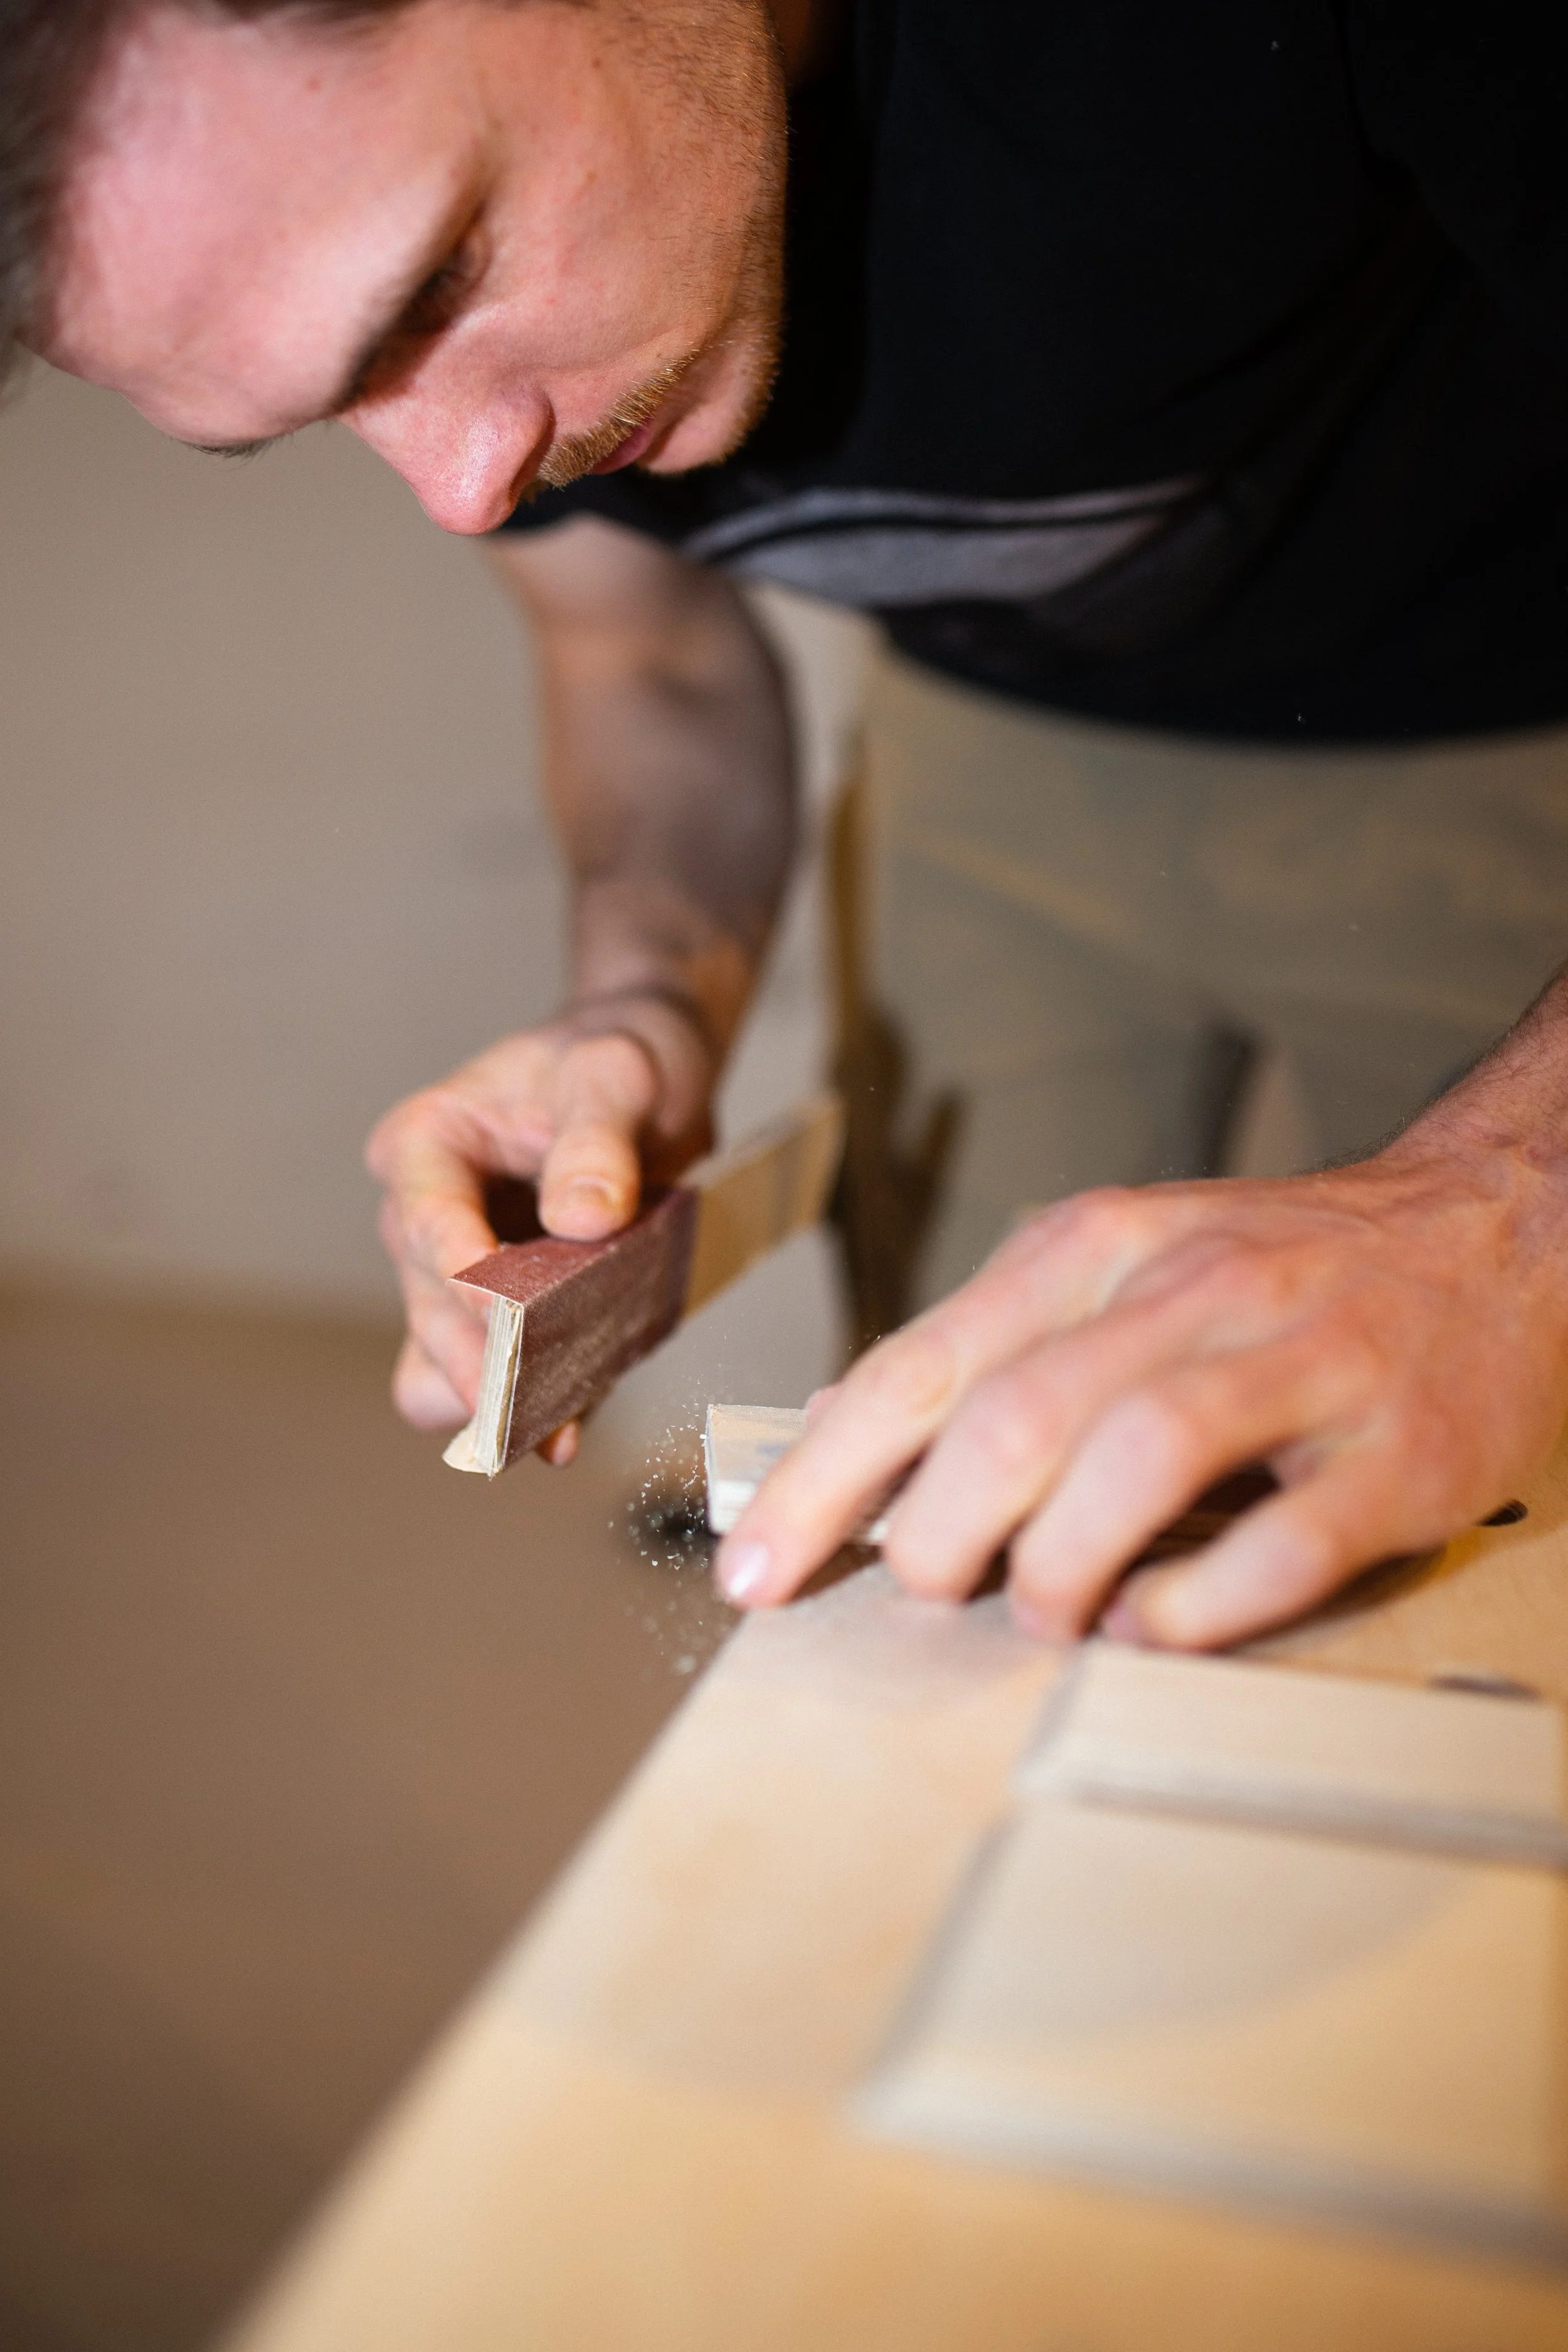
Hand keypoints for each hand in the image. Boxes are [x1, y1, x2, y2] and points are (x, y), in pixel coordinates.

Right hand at [366, 991, 713, 1443]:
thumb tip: (581, 1216)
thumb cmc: (617, 1058)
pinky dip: (533, 1405)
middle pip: (428, 1308)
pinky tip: (566, 1430)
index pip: (427, 1220)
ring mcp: (458, 1273)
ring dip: (492, 1395)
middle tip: (529, 1403)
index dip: (462, 1276)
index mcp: (427, 1143)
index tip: (503, 1321)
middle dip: (476, 1358)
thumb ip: (598, 1140)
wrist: (647, 1080)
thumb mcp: (619, 1074)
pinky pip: (503, 1377)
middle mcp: (424, 1214)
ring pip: (441, 1362)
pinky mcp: (506, 1315)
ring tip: (549, 1423)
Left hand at [715, 1135, 1567, 1647]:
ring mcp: (1306, 1365)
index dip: (822, 1476)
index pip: (922, 1365)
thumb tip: (836, 1420)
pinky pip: (1288, 1536)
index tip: (755, 1568)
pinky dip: (1201, 1600)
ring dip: (1058, 1564)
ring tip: (1038, 1613)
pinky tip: (1152, 1627)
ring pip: (1141, 1458)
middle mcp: (1193, 1292)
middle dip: (936, 1533)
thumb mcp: (1115, 1262)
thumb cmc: (1281, 1265)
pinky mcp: (1401, 1451)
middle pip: (1016, 1417)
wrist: (1494, 1222)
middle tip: (928, 1593)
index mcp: (1100, 1246)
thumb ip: (984, 1341)